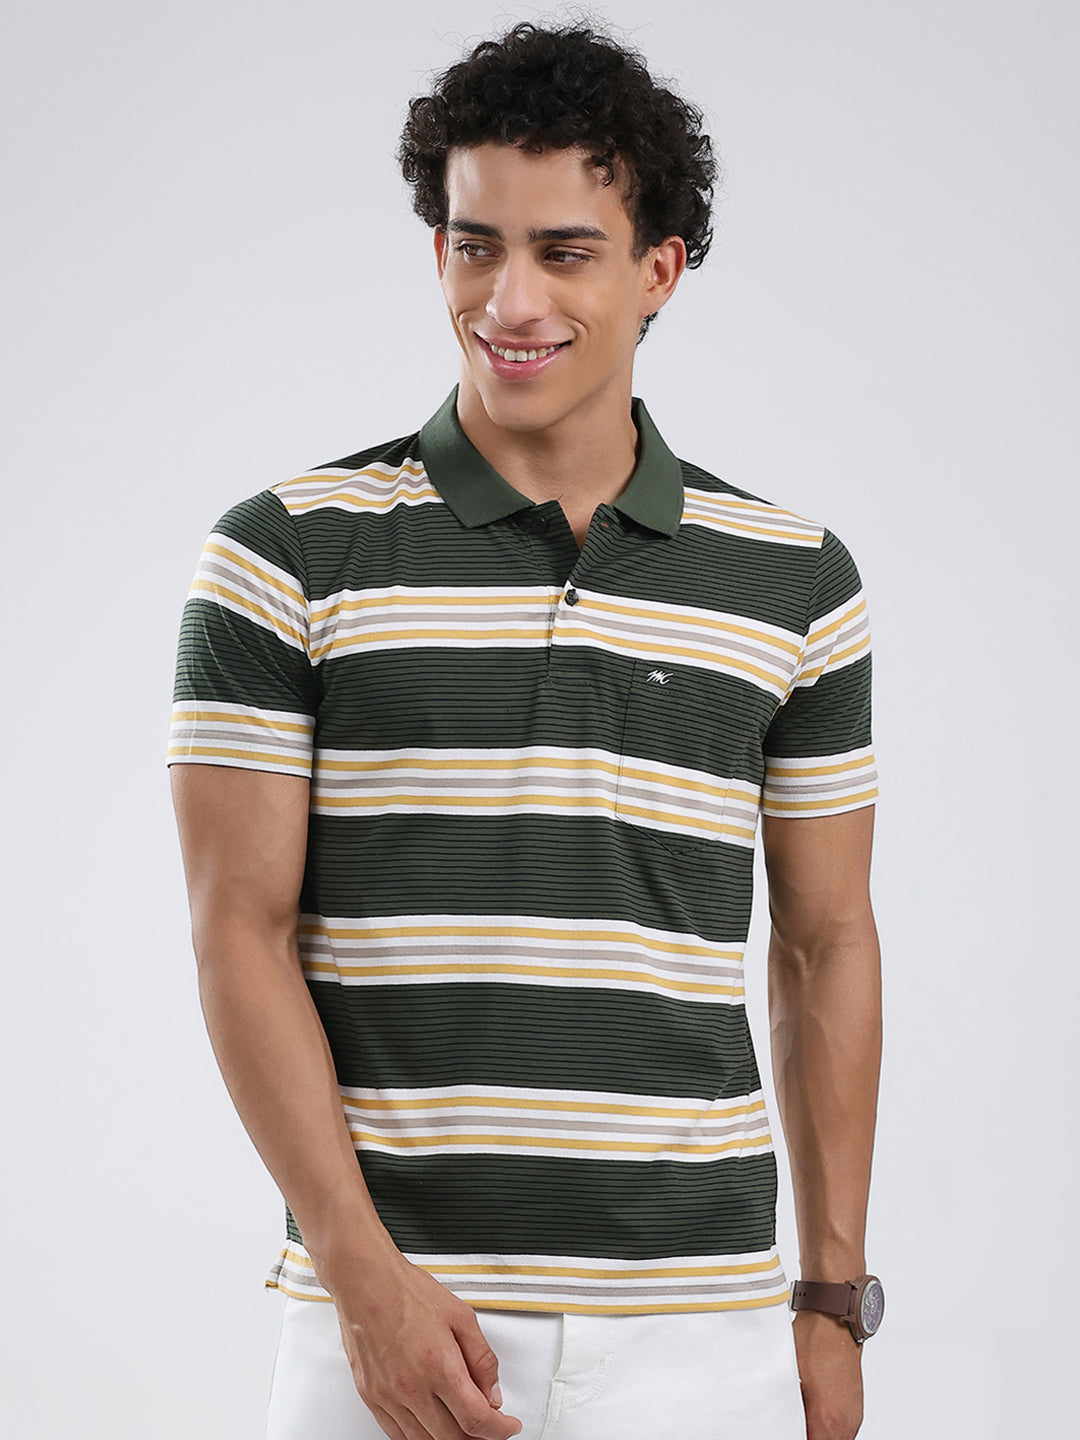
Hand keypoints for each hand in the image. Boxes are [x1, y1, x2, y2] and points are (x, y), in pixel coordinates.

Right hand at [328, 1244, 522, 1439]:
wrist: (365, 1281)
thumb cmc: (407, 1291)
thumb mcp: (461, 1315)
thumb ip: (482, 1358)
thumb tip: (492, 1391)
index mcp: (439, 1365)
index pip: (476, 1419)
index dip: (498, 1430)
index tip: (507, 1426)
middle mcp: (412, 1387)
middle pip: (452, 1437)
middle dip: (477, 1436)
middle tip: (488, 1424)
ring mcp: (388, 1396)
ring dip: (448, 1439)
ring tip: (462, 1423)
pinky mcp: (370, 1397)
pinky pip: (397, 1435)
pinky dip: (419, 1437)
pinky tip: (431, 1425)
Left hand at [792, 1309, 863, 1439]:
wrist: (835, 1321)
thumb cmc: (814, 1342)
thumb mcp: (789, 1377)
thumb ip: (786, 1409)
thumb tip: (778, 1419)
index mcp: (828, 1420)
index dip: (794, 1436)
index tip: (786, 1429)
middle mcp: (846, 1422)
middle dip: (809, 1435)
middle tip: (791, 1423)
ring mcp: (853, 1416)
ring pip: (834, 1439)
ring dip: (818, 1433)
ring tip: (802, 1417)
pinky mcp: (855, 1409)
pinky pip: (841, 1430)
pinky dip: (827, 1428)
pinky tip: (813, 1411)